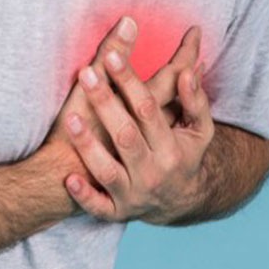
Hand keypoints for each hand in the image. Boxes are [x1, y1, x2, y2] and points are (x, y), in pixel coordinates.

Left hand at [63, 26, 214, 223]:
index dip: (129, 82)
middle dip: (104, 102)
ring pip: (108, 171)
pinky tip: (69, 179)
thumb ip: (195, 100)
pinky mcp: (116, 212)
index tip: (112, 57)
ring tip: (70, 117)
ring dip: (88, 146)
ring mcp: (133, 194)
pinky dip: (84, 195)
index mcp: (171, 148)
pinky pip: (98, 207)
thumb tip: (186, 73)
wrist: (179, 202)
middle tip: (86, 73)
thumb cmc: (184, 154)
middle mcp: (152, 172)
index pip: (147, 109)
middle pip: (125, 135)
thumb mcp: (199, 129)